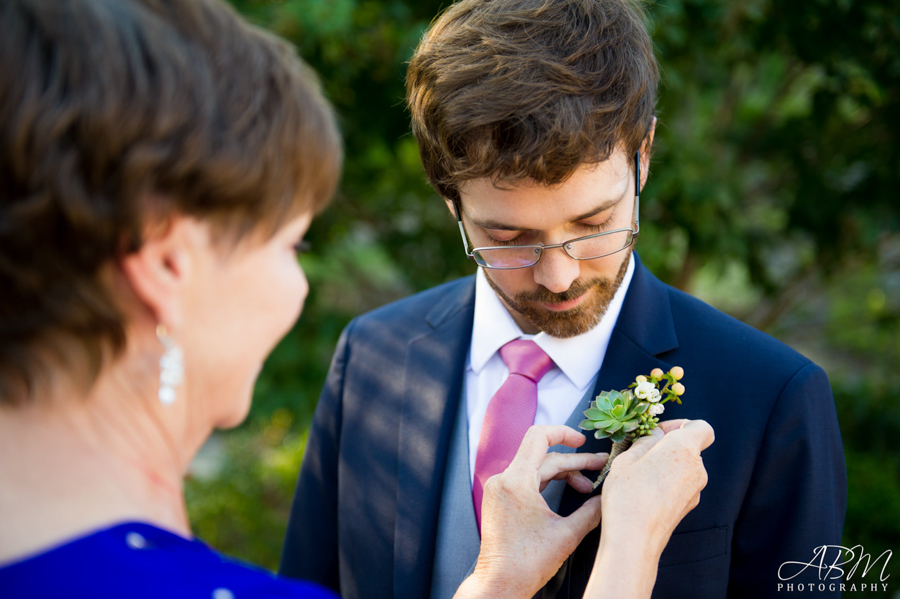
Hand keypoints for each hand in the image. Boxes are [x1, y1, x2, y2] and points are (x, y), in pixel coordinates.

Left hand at [455, 425, 607, 598]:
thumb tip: (608, 498)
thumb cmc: (526, 563)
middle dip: (574, 462)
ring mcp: (500, 489)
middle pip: (543, 457)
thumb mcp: (567, 535)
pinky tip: (569, 491)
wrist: (500, 583)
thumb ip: (591, 511)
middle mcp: (503, 480)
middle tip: (599, 467)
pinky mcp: (501, 499)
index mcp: (516, 481)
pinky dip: (548, 482)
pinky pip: (527, 480)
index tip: (582, 440)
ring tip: (588, 487)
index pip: (538, 437)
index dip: (563, 433)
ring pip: (536, 468)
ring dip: (563, 474)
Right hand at [586, 419, 714, 598]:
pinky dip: (668, 482)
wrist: (635, 539)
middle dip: (668, 446)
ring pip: (684, 466)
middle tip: (642, 452)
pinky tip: (645, 491)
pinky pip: (682, 484)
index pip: (702, 427)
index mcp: (683, 449)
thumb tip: (656, 435)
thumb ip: (645, 441)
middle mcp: (696, 468)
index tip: (659, 432)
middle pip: (690, 447)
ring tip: (639, 475)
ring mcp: (696, 489)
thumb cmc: (628, 497)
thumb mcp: (626, 459)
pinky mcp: (690, 505)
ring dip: (666, 465)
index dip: (682, 424)